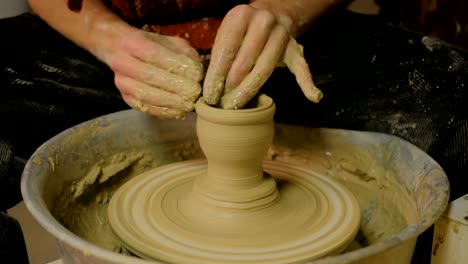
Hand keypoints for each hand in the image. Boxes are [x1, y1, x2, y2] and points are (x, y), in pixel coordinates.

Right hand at [105, 27, 204, 118]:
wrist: (122, 53)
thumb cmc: (153, 46)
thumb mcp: (170, 42)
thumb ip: (183, 52)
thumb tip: (197, 70)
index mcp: (132, 42)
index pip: (154, 54)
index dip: (176, 65)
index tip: (196, 74)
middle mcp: (122, 62)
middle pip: (149, 76)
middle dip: (175, 86)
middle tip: (195, 92)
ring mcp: (122, 82)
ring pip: (145, 94)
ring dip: (170, 101)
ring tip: (189, 104)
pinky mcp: (126, 98)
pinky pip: (144, 107)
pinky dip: (163, 111)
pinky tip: (179, 112)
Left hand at [203, 4, 322, 108]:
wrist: (268, 16)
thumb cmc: (240, 33)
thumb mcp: (226, 35)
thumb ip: (218, 56)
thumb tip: (210, 87)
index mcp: (241, 15)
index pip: (226, 50)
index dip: (216, 75)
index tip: (210, 95)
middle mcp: (263, 20)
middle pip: (246, 60)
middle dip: (231, 85)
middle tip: (222, 103)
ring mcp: (281, 33)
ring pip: (266, 67)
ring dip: (250, 89)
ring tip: (237, 104)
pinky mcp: (294, 47)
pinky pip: (301, 66)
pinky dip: (307, 82)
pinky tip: (314, 96)